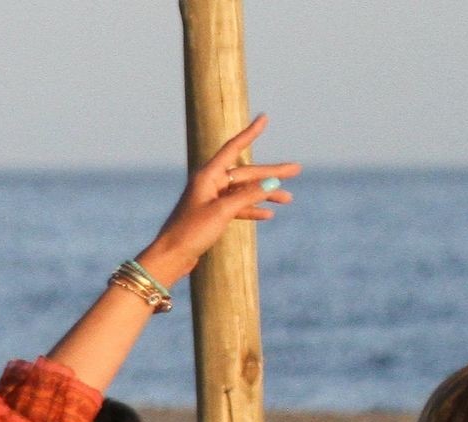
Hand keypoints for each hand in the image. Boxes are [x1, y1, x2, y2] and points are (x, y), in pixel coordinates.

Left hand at [140, 115, 298, 285]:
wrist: (170, 258)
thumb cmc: (191, 232)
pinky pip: (236, 207)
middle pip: (246, 173)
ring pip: (244, 191)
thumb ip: (248, 195)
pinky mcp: (211, 216)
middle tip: (297, 170)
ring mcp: (210, 199)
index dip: (250, 133)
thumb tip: (272, 184)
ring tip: (288, 199)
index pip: (234, 148)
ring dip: (265, 194)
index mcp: (208, 175)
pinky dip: (252, 209)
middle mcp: (209, 183)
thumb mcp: (223, 211)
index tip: (264, 118)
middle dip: (272, 173)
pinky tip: (268, 214)